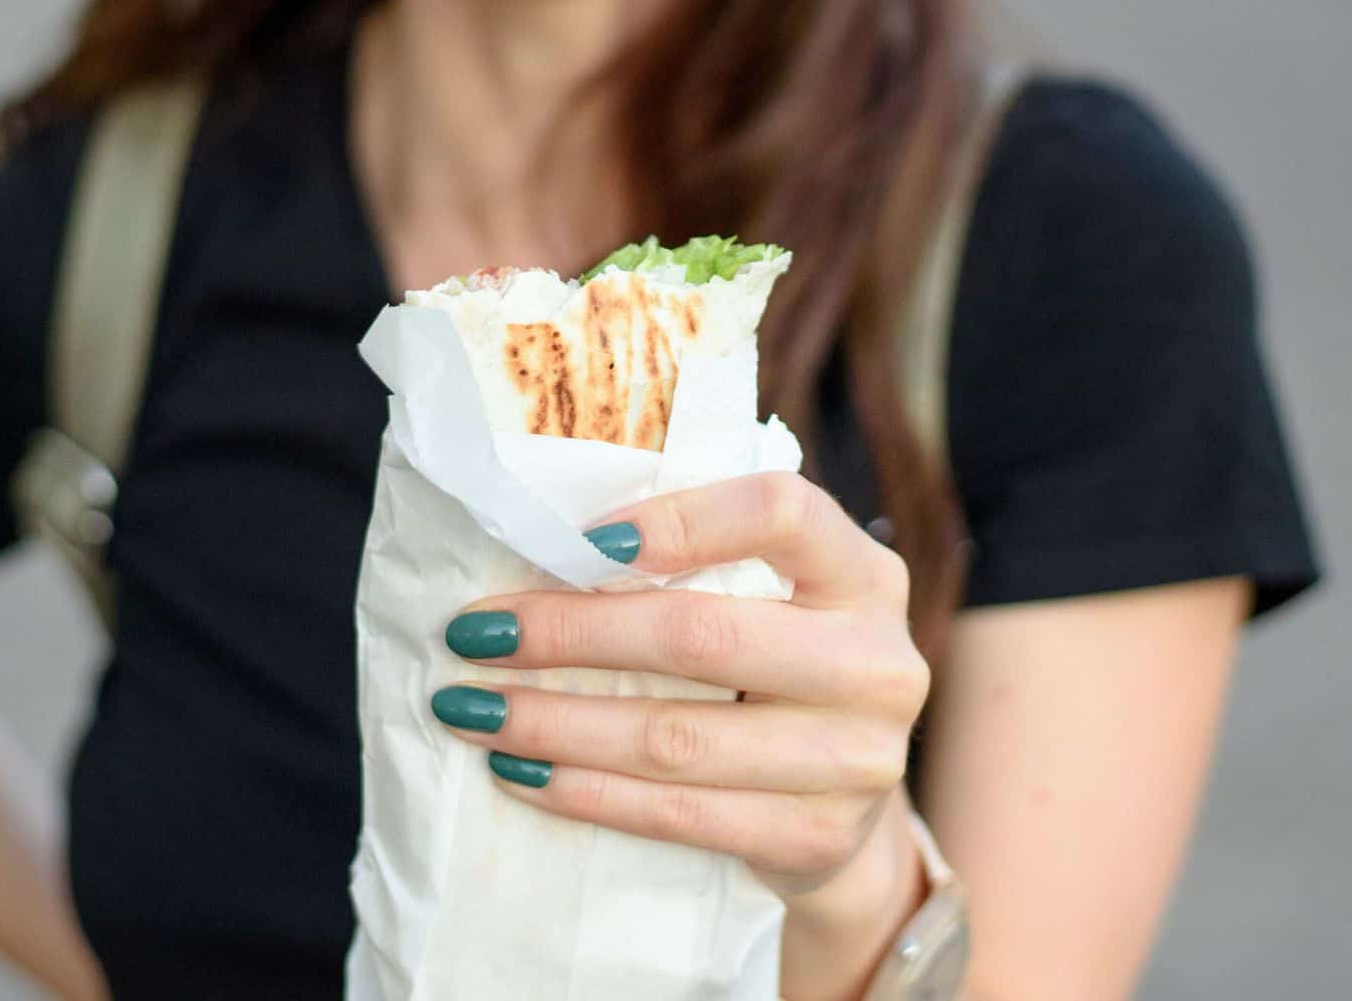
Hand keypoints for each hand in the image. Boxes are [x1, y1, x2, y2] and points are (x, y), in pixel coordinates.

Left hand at [430, 472, 930, 990]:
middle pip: (703, 636)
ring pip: (678, 738)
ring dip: (556, 724)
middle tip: (474, 635)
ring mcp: (858, 759)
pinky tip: (521, 773)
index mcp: (862, 573)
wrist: (844, 806)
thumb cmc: (772, 670)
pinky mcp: (818, 837)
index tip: (578, 540)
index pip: (780, 513)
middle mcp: (878, 662)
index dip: (678, 518)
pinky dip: (585, 792)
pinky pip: (680, 815)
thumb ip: (696, 564)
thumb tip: (536, 538)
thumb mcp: (768, 599)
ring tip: (473, 711)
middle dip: (569, 634)